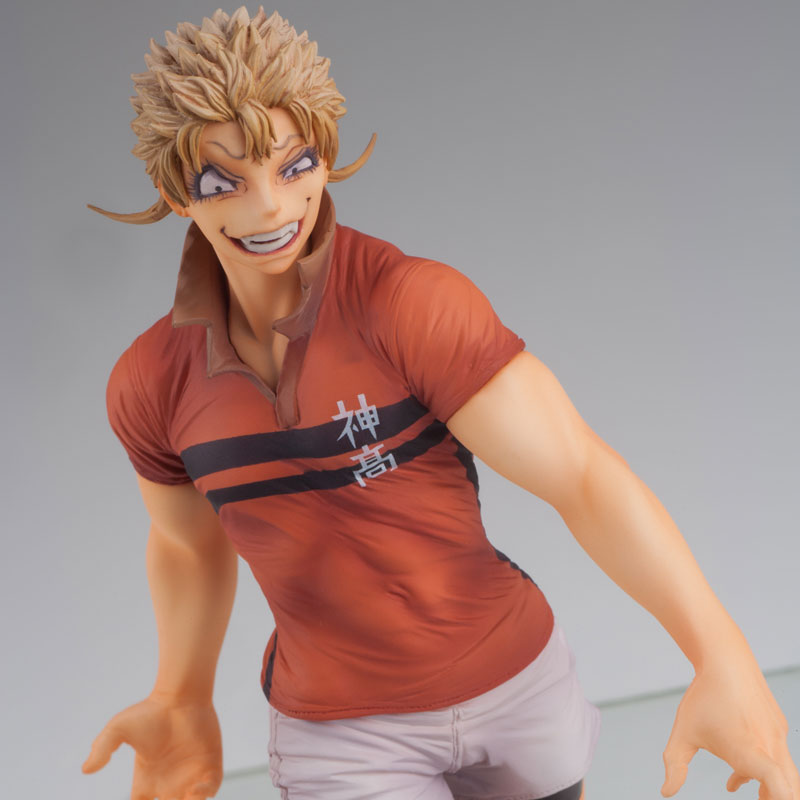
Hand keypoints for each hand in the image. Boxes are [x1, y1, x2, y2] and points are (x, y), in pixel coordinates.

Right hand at [82, 695, 222, 799]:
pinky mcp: (209, 764)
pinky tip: (193, 790)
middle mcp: (168, 781)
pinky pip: (209, 791)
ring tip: (179, 798)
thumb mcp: (119, 728)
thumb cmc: (150, 710)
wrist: (181, 695)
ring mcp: (190, 774)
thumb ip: (103, 748)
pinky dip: (203, 795)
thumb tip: (86, 769)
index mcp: (147, 778)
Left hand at [661, 658, 798, 798]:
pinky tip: (739, 777)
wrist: (726, 659)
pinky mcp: (777, 725)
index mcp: (749, 752)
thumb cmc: (703, 697)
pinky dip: (765, 771)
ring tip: (755, 798)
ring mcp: (778, 735)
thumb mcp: (683, 733)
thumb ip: (676, 765)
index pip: (778, 785)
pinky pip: (777, 755)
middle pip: (790, 788)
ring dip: (771, 790)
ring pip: (786, 773)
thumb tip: (667, 791)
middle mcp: (770, 746)